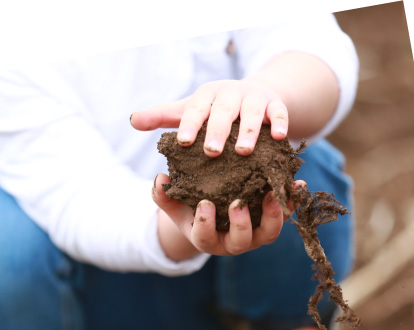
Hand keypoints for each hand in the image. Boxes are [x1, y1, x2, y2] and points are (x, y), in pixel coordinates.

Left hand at [131, 78, 287, 156]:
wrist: (253, 94)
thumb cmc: (214, 109)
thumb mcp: (188, 110)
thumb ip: (162, 116)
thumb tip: (132, 120)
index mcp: (207, 96)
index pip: (195, 108)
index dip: (190, 124)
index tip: (184, 142)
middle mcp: (231, 94)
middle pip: (224, 111)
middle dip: (218, 130)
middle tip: (211, 152)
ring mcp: (255, 99)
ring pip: (253, 113)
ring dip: (249, 131)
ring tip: (243, 152)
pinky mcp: (276, 105)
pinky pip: (279, 113)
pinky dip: (281, 123)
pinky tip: (280, 138)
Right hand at [152, 173, 305, 260]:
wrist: (214, 214)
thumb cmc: (190, 209)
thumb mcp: (174, 204)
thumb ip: (163, 194)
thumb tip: (160, 179)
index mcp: (208, 239)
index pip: (205, 237)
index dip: (206, 224)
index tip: (205, 204)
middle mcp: (233, 242)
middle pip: (240, 241)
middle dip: (241, 224)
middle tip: (238, 203)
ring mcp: (255, 235)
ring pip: (268, 234)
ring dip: (273, 216)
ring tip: (274, 194)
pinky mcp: (271, 223)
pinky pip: (286, 215)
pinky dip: (292, 202)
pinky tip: (298, 183)